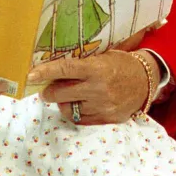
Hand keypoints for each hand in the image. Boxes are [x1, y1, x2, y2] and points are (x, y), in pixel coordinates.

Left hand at [27, 49, 158, 124]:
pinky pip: (80, 120)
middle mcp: (99, 89)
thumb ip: (81, 62)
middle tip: (46, 88)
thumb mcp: (102, 56)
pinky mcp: (107, 119)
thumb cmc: (120, 63)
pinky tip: (78, 105)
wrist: (146, 81)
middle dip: (49, 91)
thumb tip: (52, 65)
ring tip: (67, 96)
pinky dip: (74, 113)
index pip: (65, 69)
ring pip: (68, 109)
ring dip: (63, 102)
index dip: (45, 72)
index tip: (30, 75)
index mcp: (97, 68)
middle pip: (61, 93)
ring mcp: (103, 106)